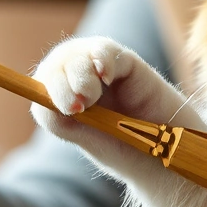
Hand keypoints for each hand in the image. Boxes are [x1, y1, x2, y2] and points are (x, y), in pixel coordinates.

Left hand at [31, 35, 196, 184]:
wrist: (165, 156)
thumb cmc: (124, 148)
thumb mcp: (86, 138)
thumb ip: (59, 120)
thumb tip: (42, 101)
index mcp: (66, 99)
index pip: (42, 85)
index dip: (48, 90)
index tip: (67, 109)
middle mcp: (81, 80)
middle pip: (58, 63)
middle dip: (62, 83)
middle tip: (78, 106)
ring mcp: (103, 69)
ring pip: (78, 54)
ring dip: (80, 74)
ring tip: (91, 97)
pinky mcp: (126, 63)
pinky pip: (106, 50)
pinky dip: (102, 59)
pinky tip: (106, 76)